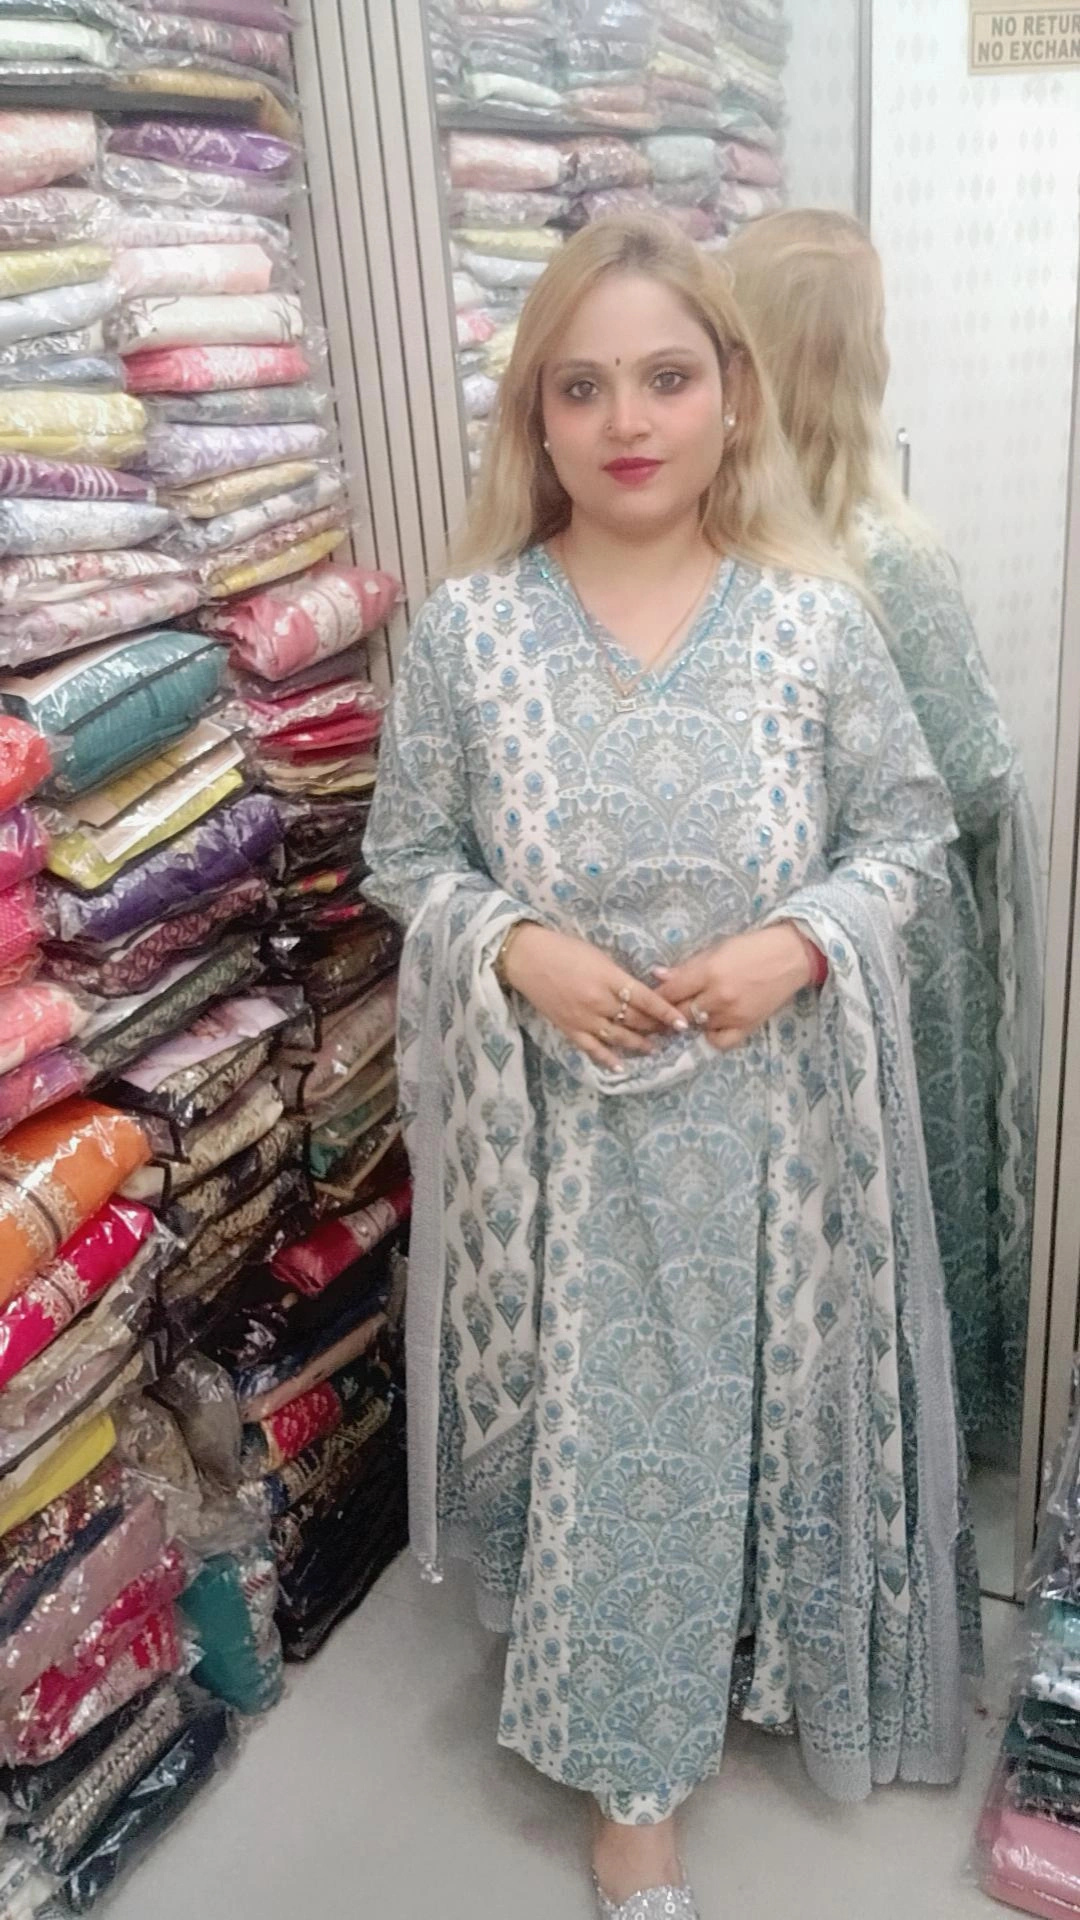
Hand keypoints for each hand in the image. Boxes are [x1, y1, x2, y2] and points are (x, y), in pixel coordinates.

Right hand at [503, 925, 689, 1069]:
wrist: (526, 958)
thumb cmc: (564, 949)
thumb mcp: (599, 956)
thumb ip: (619, 976)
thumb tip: (640, 992)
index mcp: (609, 978)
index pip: (645, 999)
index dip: (666, 1012)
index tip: (683, 1022)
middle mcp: (599, 1002)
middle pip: (636, 1020)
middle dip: (657, 1028)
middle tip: (672, 1034)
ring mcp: (584, 1018)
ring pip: (619, 1037)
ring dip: (639, 1044)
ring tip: (654, 1049)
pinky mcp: (569, 1029)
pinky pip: (592, 1048)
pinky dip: (607, 1059)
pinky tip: (621, 1067)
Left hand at [654, 923, 815, 1051]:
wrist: (791, 957)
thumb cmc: (752, 947)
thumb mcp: (716, 949)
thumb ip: (687, 967)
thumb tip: (657, 976)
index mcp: (709, 973)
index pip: (670, 992)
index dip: (657, 995)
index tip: (652, 997)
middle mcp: (719, 997)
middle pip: (679, 1012)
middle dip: (670, 1009)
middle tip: (667, 1007)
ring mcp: (733, 1015)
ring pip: (697, 1026)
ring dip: (692, 1019)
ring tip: (694, 1009)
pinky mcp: (747, 1027)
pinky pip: (719, 1041)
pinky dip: (711, 1035)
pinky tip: (711, 1024)